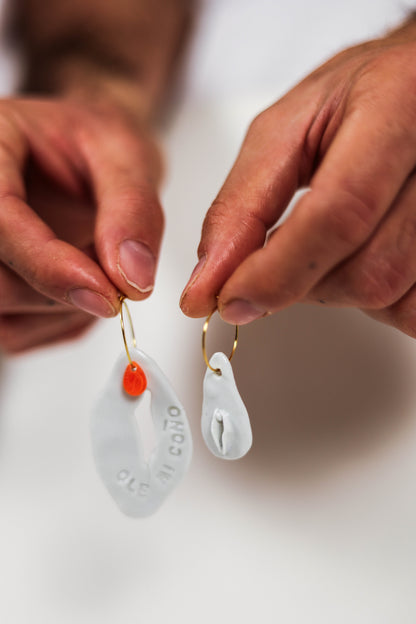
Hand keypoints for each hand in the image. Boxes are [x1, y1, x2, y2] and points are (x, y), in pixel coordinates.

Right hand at [0, 98, 162, 352]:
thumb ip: (133, 210)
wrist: (88, 159)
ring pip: (4, 316)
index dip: (47, 265)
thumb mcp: (128, 155)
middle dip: (65, 292)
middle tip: (118, 275)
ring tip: (101, 269)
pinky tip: (85, 286)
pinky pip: (17, 334)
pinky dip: (63, 324)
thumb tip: (133, 277)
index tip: (107, 294)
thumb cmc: (98, 146)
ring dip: (67, 312)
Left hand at [180, 19, 415, 338]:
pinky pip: (415, 310)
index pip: (338, 214)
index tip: (232, 297)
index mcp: (398, 108)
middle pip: (366, 271)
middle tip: (280, 261)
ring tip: (331, 246)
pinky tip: (365, 258)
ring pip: (391, 297)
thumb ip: (242, 206)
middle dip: (301, 285)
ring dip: (338, 292)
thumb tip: (211, 280)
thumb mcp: (287, 130)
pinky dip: (377, 302)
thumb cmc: (361, 97)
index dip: (277, 270)